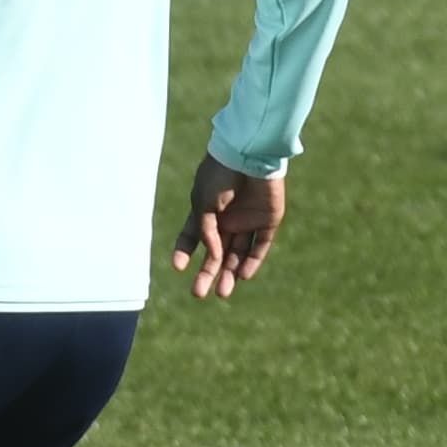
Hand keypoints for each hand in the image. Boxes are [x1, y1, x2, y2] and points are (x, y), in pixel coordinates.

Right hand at [173, 157, 284, 299]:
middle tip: (198, 293)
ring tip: (222, 293)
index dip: (184, 252)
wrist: (249, 153)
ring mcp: (247, 221)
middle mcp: (226, 219)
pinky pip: (260, 246)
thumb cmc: (220, 174)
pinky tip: (242, 276)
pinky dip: (251, 262)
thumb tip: (214, 255)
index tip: (178, 267)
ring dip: (228, 273)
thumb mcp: (203, 203)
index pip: (192, 236)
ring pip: (237, 253)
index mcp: (205, 211)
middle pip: (215, 252)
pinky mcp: (268, 221)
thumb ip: (206, 231)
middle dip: (206, 272)